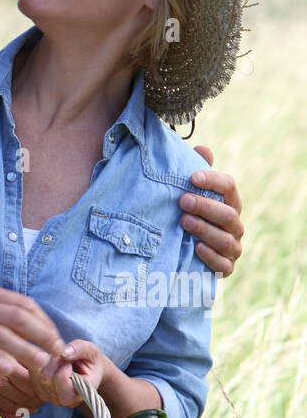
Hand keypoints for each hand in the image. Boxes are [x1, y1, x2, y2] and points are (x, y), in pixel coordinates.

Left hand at [25, 338, 106, 408]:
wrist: (88, 370)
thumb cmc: (90, 360)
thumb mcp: (91, 350)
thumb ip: (79, 349)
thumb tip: (63, 352)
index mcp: (82, 393)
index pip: (61, 380)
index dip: (63, 366)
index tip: (70, 361)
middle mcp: (65, 401)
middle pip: (46, 379)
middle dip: (53, 363)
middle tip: (63, 359)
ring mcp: (51, 398)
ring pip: (36, 377)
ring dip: (45, 363)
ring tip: (58, 361)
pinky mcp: (40, 392)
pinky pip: (31, 375)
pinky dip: (38, 365)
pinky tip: (50, 363)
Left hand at [181, 145, 243, 276]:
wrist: (188, 251)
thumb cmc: (191, 213)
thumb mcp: (192, 192)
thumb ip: (197, 171)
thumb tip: (203, 148)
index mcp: (229, 202)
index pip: (229, 186)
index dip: (213, 181)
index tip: (192, 177)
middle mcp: (235, 224)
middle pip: (228, 213)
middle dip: (206, 206)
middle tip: (182, 200)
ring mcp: (233, 247)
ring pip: (226, 239)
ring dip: (206, 230)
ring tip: (184, 222)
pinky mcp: (227, 268)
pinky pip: (224, 265)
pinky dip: (211, 257)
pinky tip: (196, 248)